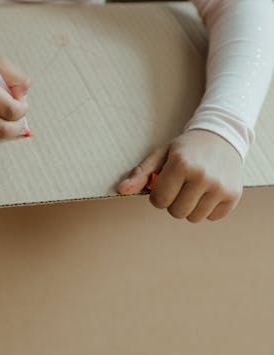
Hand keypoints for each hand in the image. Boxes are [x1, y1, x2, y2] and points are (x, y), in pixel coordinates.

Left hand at [117, 130, 243, 222]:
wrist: (222, 137)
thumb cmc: (187, 148)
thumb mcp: (161, 155)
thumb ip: (141, 173)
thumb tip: (121, 190)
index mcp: (182, 164)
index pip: (159, 201)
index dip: (159, 196)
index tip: (166, 184)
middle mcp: (202, 176)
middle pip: (176, 212)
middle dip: (174, 202)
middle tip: (181, 186)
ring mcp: (220, 187)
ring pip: (194, 218)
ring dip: (191, 207)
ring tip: (195, 188)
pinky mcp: (233, 195)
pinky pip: (212, 217)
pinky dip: (208, 208)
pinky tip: (209, 191)